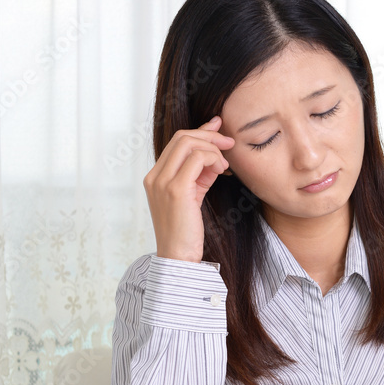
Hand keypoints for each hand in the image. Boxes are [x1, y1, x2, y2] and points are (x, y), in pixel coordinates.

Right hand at [143, 116, 235, 262]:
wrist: (178, 257)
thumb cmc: (186, 231)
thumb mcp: (193, 195)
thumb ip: (200, 174)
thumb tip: (216, 154)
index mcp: (155, 177)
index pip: (176, 142)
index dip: (200, 131)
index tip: (218, 127)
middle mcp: (154, 176)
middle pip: (182, 137)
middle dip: (209, 135)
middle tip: (229, 143)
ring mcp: (162, 182)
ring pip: (189, 143)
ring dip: (213, 148)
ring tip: (225, 165)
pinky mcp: (176, 189)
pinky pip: (197, 159)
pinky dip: (213, 159)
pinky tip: (222, 171)